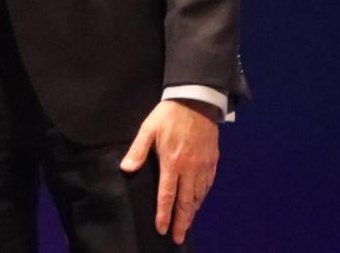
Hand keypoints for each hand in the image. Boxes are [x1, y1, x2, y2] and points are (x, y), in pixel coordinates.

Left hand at [120, 99, 220, 243]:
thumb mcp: (148, 129)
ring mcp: (203, 166)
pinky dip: (202, 198)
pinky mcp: (212, 161)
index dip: (164, 214)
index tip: (161, 229)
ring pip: (198, 196)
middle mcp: (190, 168)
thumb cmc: (168, 115)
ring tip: (186, 225)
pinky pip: (208, 185)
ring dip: (192, 213)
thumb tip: (126, 169)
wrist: (196, 101)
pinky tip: (198, 203)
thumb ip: (138, 151)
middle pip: (186, 202)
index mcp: (172, 162)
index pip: (167, 195)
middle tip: (177, 238)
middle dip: (181, 222)